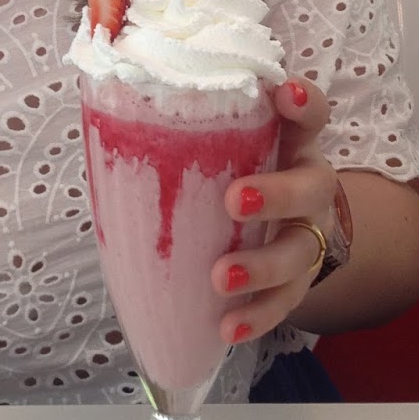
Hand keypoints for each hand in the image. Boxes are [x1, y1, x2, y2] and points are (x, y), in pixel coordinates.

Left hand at [209, 76, 336, 346]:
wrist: (270, 224)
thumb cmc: (228, 171)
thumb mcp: (217, 145)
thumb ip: (184, 130)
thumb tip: (106, 111)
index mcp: (287, 142)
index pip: (308, 113)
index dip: (303, 101)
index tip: (284, 92)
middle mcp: (308, 184)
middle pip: (312, 185)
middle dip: (278, 193)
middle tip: (234, 200)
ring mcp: (308, 234)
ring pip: (303, 250)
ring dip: (264, 266)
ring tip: (222, 278)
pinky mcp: (300, 281)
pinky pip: (287, 302)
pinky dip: (257, 316)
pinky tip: (227, 327)